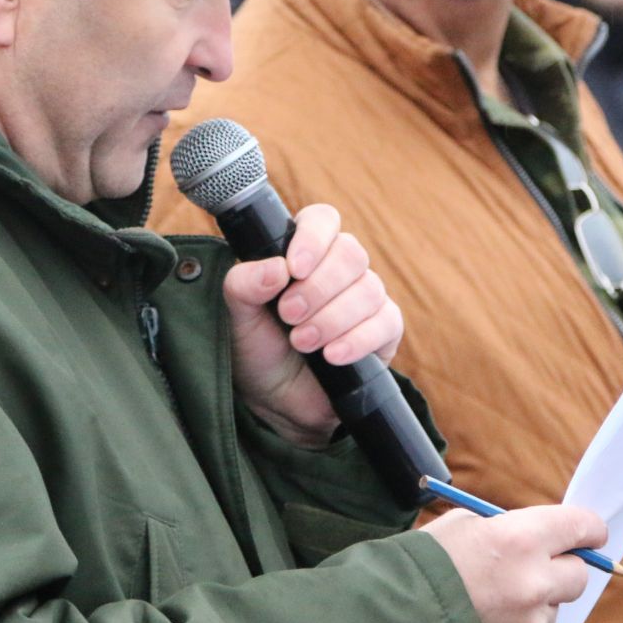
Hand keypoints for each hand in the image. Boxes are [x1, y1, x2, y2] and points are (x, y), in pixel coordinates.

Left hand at [223, 203, 401, 447]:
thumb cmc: (258, 349)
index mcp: (304, 252)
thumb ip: (243, 285)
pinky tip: (332, 356)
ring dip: (332, 318)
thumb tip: (276, 268)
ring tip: (301, 342)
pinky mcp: (384, 330)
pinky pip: (385, 322)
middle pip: (350, 254)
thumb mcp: (237, 316)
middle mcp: (339, 269)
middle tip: (288, 316)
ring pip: (368, 289)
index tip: (294, 269)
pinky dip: (357, 339)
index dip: (313, 238)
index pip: (323, 220)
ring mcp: (365, 298)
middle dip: (318, 289)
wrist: (276, 403)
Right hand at [423, 505, 606, 622]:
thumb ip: (505, 530)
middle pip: (578, 574)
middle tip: (531, 571)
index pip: (581, 526)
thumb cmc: (419, 569)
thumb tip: (537, 537)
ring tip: (485, 608)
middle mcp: (534, 583)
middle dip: (559, 570)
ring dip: (531, 607)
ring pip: (550, 611)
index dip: (587, 529)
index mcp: (520, 539)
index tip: (588, 533)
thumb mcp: (460, 527)